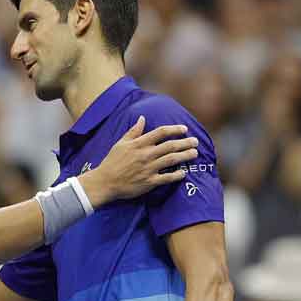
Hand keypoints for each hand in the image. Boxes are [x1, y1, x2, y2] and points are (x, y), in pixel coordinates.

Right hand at [78, 118, 195, 205]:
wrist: (105, 182)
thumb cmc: (111, 162)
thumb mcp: (120, 143)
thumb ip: (133, 131)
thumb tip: (142, 118)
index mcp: (139, 144)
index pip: (161, 132)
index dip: (175, 129)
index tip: (184, 129)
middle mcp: (146, 155)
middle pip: (170, 146)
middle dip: (185, 142)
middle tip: (195, 141)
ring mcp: (148, 169)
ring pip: (172, 160)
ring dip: (185, 156)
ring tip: (195, 153)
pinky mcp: (149, 182)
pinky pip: (166, 178)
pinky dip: (176, 175)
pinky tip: (183, 173)